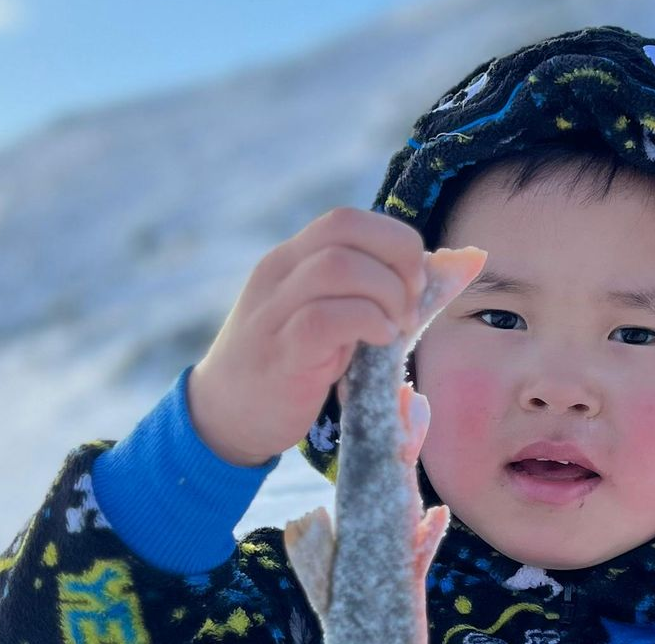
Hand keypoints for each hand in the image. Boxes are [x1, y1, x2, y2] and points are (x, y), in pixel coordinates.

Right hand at [188, 206, 442, 467]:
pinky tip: (380, 342)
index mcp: (292, 259)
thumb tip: (429, 278)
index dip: (395, 241)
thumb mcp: (324, 319)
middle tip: (410, 307)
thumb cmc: (291, 367)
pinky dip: (368, 323)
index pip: (347, 219)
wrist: (226, 414)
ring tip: (396, 328)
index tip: (414, 283)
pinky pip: (327, 319)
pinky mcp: (282, 352)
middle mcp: (280, 273)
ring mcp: (276, 310)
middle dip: (398, 260)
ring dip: (387, 294)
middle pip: (344, 227)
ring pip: (339, 266)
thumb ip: (361, 295)